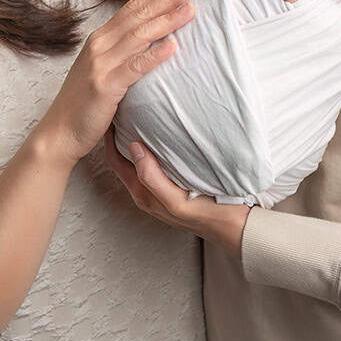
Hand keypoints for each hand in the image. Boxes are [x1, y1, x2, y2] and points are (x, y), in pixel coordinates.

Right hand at [37, 0, 194, 165]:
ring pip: (139, 36)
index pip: (131, 9)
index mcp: (100, 39)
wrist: (60, 131)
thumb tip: (150, 37)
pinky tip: (173, 47)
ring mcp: (101, 65)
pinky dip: (154, 56)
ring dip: (166, 21)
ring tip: (190, 9)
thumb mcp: (101, 67)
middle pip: (138, 16)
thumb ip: (121, 50)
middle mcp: (99, 45)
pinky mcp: (105, 87)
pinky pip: (135, 67)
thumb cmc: (85, 101)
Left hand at [103, 129, 250, 258]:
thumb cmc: (205, 214)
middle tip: (122, 114)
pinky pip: (153, 164)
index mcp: (142, 194)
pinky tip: (160, 137)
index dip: (109, 140)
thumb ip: (151, 177)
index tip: (112, 117)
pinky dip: (150, 149)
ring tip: (137, 120)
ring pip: (137, 162)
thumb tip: (134, 148)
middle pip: (123, 161)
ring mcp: (158, 191)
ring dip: (134, 143)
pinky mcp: (171, 187)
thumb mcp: (174, 200)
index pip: (115, 161)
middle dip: (118, 138)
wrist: (231, 226)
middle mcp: (146, 193)